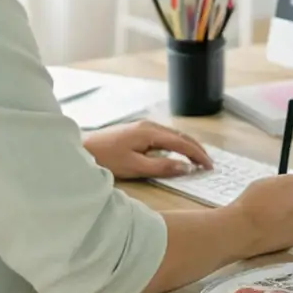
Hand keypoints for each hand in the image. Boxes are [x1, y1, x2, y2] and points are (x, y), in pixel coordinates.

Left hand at [82, 121, 212, 179]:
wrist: (83, 149)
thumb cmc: (107, 159)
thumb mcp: (135, 167)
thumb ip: (162, 166)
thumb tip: (186, 167)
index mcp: (150, 132)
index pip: (182, 143)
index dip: (197, 155)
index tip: (209, 166)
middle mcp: (150, 125)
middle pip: (180, 135)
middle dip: (196, 149)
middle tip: (208, 163)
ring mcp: (144, 126)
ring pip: (174, 134)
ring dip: (187, 146)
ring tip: (197, 159)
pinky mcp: (138, 130)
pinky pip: (165, 136)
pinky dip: (177, 144)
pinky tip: (178, 152)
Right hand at [230, 175, 292, 255]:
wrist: (244, 228)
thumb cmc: (248, 203)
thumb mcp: (261, 184)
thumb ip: (276, 186)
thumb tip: (281, 192)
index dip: (285, 192)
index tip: (277, 199)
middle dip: (291, 205)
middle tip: (276, 213)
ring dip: (291, 219)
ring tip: (272, 226)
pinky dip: (288, 234)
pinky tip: (274, 235)